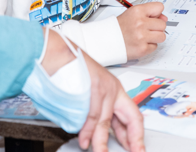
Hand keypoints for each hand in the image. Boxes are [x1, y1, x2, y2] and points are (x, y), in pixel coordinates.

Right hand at [40, 31, 143, 151]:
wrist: (57, 53)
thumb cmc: (70, 70)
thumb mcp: (90, 91)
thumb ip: (97, 112)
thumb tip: (97, 135)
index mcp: (115, 90)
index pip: (133, 115)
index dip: (136, 134)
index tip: (138, 148)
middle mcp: (113, 89)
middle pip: (130, 118)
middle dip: (133, 140)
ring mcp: (104, 88)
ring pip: (107, 121)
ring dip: (101, 142)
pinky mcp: (93, 87)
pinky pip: (91, 115)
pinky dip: (87, 131)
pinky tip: (84, 140)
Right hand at [117, 2, 167, 60]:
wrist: (106, 41)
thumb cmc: (120, 27)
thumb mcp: (133, 14)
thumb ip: (149, 13)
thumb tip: (164, 18)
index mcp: (138, 11)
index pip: (160, 7)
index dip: (156, 13)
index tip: (151, 18)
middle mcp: (140, 23)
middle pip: (163, 24)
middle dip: (156, 27)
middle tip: (146, 29)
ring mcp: (142, 37)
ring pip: (162, 36)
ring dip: (155, 37)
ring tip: (145, 37)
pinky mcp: (142, 49)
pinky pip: (155, 47)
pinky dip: (149, 46)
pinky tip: (140, 43)